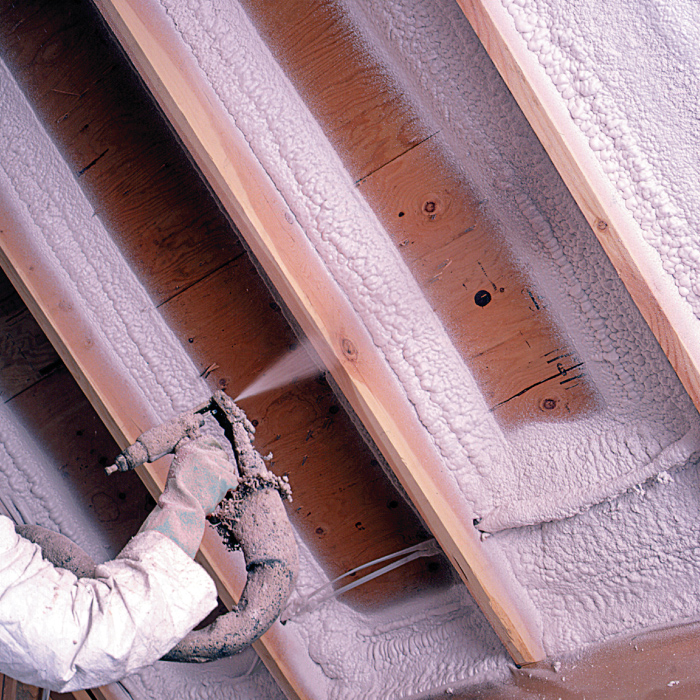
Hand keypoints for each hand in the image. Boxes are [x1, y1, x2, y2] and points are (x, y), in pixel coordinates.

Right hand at [139, 438, 237, 557]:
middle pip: (222, 456)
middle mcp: (200, 453)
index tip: (217, 461)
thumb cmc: (178, 497)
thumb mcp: (181, 472)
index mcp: (187, 450)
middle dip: (221, 469)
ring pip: (229, 468)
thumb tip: (216, 459)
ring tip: (210, 491)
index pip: (209, 441)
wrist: (179, 510)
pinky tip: (215, 495)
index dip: (216, 452)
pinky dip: (228, 490)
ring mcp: (212, 464)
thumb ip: (195, 463)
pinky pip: (234, 481)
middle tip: (211, 483)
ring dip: (224, 480)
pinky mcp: (222, 476)